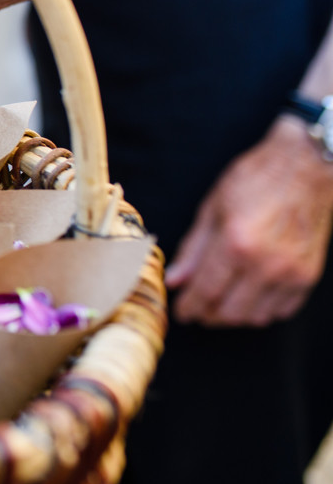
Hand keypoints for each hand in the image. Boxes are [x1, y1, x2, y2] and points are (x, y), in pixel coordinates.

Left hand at [166, 116, 332, 325]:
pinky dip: (262, 310)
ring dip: (234, 315)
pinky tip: (249, 296)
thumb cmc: (255, 180)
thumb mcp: (212, 208)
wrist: (306, 166)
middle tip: (197, 307)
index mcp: (236, 244)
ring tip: (220, 301)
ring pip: (256, 317)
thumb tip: (174, 280)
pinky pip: (282, 310)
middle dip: (208, 314)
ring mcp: (291, 273)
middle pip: (229, 312)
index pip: (205, 292)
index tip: (180, 312)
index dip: (189, 307)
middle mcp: (266, 264)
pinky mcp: (309, 275)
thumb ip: (193, 249)